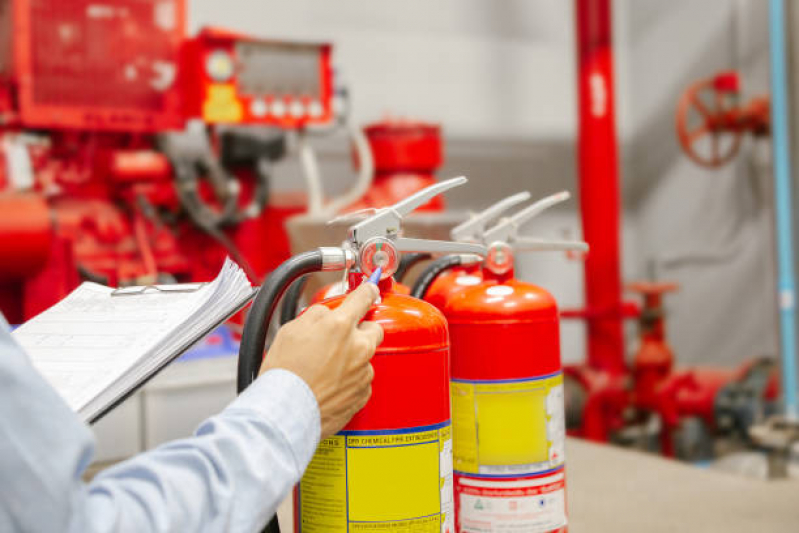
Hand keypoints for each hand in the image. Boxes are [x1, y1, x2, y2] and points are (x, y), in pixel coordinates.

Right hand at [260, 283, 383, 438]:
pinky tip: (330, 385)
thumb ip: (316, 315)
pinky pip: (362, 380)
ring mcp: (363, 372)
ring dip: (353, 358)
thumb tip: (328, 314)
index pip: (364, 297)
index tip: (370, 289)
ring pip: (365, 357)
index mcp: (340, 326)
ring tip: (326, 369)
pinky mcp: (363, 394)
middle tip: (340, 338)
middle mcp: (358, 347)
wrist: (286, 412)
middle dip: (361, 330)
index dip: (367, 291)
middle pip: (374, 329)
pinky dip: (350, 380)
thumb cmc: (284, 373)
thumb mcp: (291, 330)